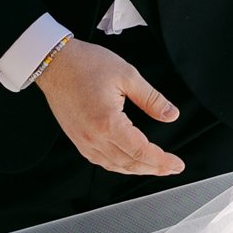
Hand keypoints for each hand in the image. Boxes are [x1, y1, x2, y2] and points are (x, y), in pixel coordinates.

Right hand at [35, 39, 184, 177]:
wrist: (54, 63)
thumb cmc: (85, 64)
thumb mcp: (127, 75)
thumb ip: (151, 99)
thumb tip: (171, 115)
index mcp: (108, 122)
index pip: (141, 151)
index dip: (162, 161)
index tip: (177, 165)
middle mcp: (94, 137)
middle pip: (130, 163)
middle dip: (154, 169)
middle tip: (172, 168)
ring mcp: (83, 140)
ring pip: (115, 166)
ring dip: (137, 170)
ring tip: (155, 167)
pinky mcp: (77, 138)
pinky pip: (100, 161)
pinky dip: (118, 165)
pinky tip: (129, 162)